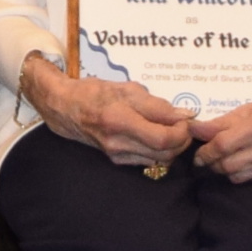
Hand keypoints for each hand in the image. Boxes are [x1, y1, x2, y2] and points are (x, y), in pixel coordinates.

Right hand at [25, 59, 196, 167]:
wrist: (66, 108)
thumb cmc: (95, 93)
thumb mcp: (126, 89)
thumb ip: (157, 104)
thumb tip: (184, 114)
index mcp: (120, 119)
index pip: (164, 137)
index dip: (183, 130)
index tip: (185, 117)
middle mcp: (118, 142)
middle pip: (166, 153)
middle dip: (182, 140)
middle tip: (183, 125)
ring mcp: (118, 154)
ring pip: (160, 160)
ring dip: (173, 147)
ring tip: (172, 130)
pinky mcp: (118, 160)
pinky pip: (149, 161)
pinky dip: (160, 152)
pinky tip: (157, 137)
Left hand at [192, 83, 251, 183]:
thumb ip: (223, 121)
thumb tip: (195, 129)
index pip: (224, 144)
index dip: (205, 150)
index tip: (196, 150)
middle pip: (228, 163)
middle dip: (211, 161)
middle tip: (204, 156)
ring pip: (236, 175)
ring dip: (222, 169)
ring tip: (220, 158)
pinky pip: (249, 179)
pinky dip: (238, 173)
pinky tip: (240, 161)